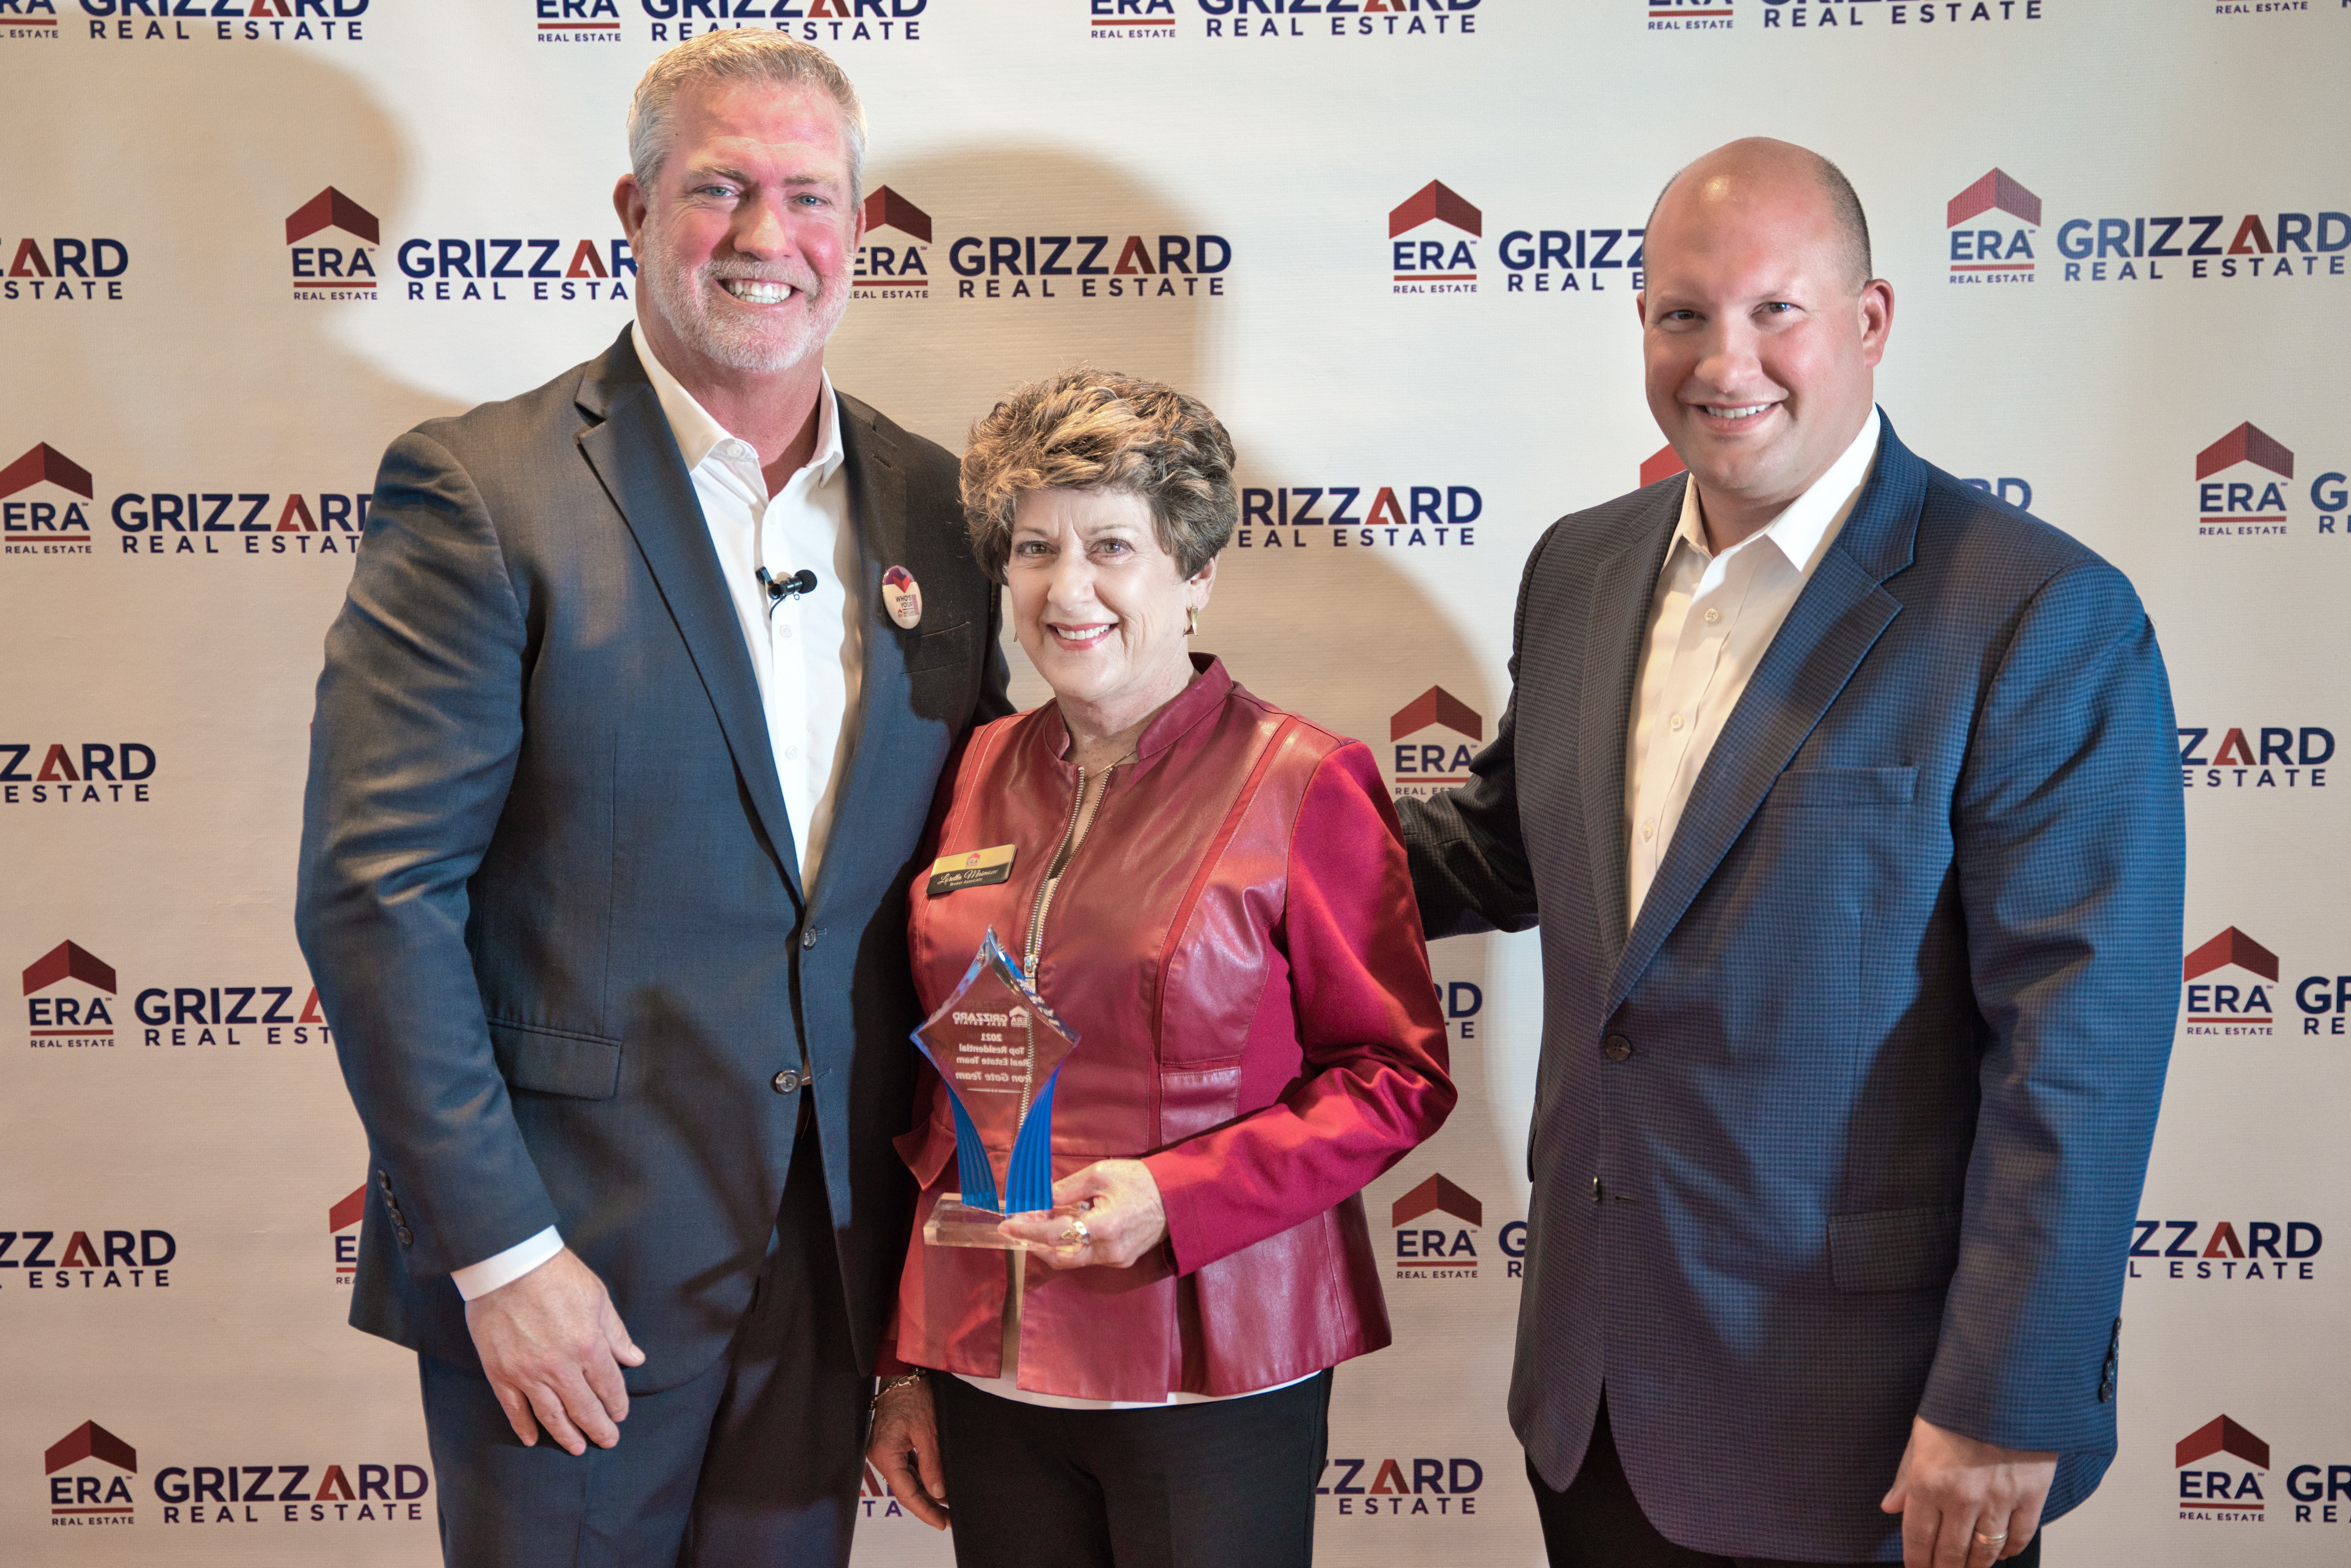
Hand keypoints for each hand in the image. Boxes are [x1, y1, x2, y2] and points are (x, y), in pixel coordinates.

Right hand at [462, 1247, 645, 1455]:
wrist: (508, 1264)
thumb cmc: (556, 1275)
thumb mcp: (597, 1298)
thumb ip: (615, 1333)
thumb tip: (635, 1359)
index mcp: (588, 1346)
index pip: (608, 1386)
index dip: (616, 1404)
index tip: (620, 1414)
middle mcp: (560, 1366)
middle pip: (583, 1407)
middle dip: (598, 1428)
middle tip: (607, 1441)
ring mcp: (527, 1373)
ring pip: (551, 1414)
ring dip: (566, 1435)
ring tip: (577, 1448)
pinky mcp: (500, 1372)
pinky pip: (514, 1408)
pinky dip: (524, 1427)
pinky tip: (532, 1440)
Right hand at [866, 1377, 948, 1529]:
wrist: (902, 1372)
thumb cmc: (914, 1395)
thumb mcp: (928, 1431)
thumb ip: (932, 1464)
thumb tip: (939, 1493)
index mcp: (886, 1455)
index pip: (906, 1493)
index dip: (925, 1511)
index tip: (942, 1523)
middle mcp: (880, 1456)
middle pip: (905, 1490)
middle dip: (927, 1506)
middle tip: (948, 1519)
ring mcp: (884, 1451)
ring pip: (906, 1480)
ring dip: (924, 1493)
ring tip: (946, 1507)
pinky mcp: (890, 1445)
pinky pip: (905, 1468)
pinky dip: (920, 1478)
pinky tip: (934, 1487)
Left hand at [996, 1158, 1167, 1269]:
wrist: (1178, 1196)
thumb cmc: (1141, 1181)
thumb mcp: (1100, 1174)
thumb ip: (1067, 1190)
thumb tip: (1041, 1201)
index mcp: (1105, 1226)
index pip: (1056, 1234)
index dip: (1028, 1230)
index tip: (1007, 1225)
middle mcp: (1109, 1250)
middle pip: (1060, 1256)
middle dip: (1035, 1242)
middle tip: (1020, 1225)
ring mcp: (1116, 1258)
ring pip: (1073, 1259)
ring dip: (1052, 1244)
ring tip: (1041, 1222)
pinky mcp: (1121, 1260)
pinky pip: (1087, 1257)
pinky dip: (1071, 1244)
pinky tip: (1066, 1226)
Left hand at [1879, 1415, 2055, 1565]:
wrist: (2006, 1383)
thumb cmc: (1958, 1406)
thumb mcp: (1920, 1435)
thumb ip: (1904, 1476)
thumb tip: (1889, 1507)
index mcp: (1928, 1481)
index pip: (1918, 1538)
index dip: (1917, 1562)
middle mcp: (1962, 1497)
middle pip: (1951, 1553)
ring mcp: (1999, 1498)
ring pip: (1985, 1552)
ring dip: (1975, 1566)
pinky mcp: (2031, 1495)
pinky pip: (2019, 1536)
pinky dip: (2009, 1550)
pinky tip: (2000, 1553)